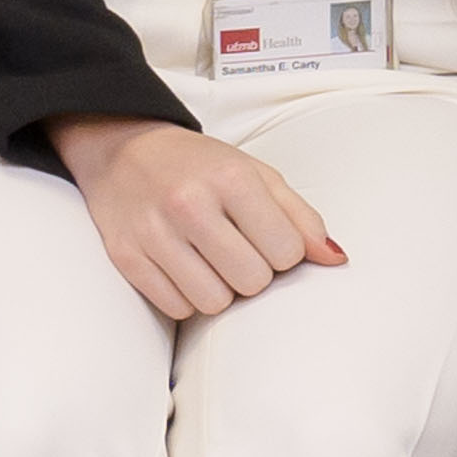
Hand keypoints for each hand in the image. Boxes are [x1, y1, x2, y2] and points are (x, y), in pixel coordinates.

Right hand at [49, 115, 345, 321]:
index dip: (282, 253)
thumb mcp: (254, 174)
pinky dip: (185, 297)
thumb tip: (335, 259)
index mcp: (231, 178)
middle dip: (251, 274)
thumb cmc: (197, 166)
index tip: (264, 239)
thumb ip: (300, 216)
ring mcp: (153, 232)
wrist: (121, 149)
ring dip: (219, 290)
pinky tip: (181, 269)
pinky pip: (176, 307)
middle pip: (252, 282)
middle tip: (235, 252)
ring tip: (208, 264)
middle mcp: (189, 204)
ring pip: (213, 302)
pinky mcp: (126, 256)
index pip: (287, 252)